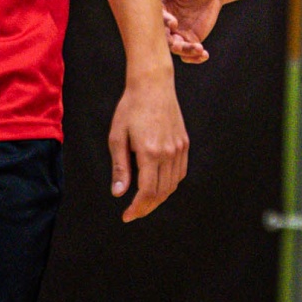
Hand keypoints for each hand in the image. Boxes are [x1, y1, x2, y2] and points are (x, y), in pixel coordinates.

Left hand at [108, 71, 189, 220]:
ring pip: (173, 185)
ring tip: (144, 201)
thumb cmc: (131, 108)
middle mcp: (168, 153)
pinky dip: (170, 184)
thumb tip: (119, 193)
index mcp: (150, 152)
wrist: (153, 85)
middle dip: (146, 207)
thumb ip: (120, 167)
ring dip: (159, 198)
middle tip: (133, 212)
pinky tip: (159, 184)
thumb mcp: (117, 137)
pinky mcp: (184, 143)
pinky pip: (180, 172)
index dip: (137, 209)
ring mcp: (179, 148)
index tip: (126, 216)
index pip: (147, 192)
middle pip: (161, 192)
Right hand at [160, 0, 220, 62]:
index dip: (163, 22)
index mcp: (159, 8)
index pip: (156, 18)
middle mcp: (165, 23)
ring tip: (199, 49)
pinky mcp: (189, 39)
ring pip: (176, 48)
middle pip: (163, 38)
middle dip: (172, 43)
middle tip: (183, 43)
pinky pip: (189, 54)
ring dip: (186, 51)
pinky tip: (204, 55)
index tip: (174, 23)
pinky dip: (195, 57)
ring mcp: (177, 33)